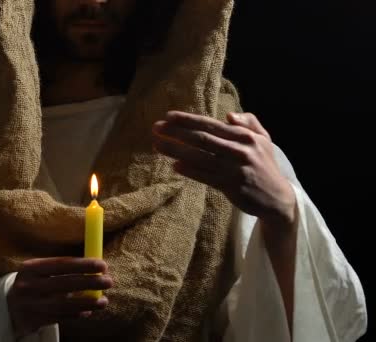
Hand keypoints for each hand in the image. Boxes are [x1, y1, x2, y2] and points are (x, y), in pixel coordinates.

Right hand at [7, 257, 112, 337]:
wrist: (8, 306)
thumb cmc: (33, 283)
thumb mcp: (39, 271)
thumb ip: (62, 268)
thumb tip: (94, 267)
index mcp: (31, 268)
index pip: (61, 264)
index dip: (83, 265)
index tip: (102, 265)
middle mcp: (29, 285)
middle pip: (65, 284)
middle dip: (89, 282)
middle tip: (109, 281)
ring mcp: (31, 304)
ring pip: (65, 304)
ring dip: (87, 302)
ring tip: (104, 300)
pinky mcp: (35, 320)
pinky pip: (61, 317)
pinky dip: (76, 314)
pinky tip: (89, 311)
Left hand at [152, 111, 296, 230]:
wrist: (278, 199)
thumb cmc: (265, 165)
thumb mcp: (264, 140)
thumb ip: (249, 122)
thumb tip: (229, 116)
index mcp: (245, 137)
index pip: (211, 125)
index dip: (188, 120)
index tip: (168, 116)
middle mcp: (240, 151)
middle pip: (202, 139)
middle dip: (176, 132)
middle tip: (156, 128)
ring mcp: (235, 169)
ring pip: (200, 157)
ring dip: (176, 150)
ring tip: (157, 145)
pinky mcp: (232, 187)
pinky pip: (206, 177)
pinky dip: (190, 170)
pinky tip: (175, 165)